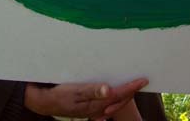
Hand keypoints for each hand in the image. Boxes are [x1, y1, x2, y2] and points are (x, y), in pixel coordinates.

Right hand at [24, 78, 148, 119]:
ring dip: (125, 95)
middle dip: (132, 91)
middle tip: (142, 80)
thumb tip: (110, 90)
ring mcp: (94, 110)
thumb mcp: (75, 90)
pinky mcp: (89, 108)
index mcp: (96, 103)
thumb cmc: (59, 94)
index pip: (119, 95)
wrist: (46, 103)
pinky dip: (115, 98)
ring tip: (132, 85)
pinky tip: (116, 94)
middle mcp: (98, 108)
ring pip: (115, 103)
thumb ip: (92, 90)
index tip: (144, 80)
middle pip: (120, 101)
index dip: (132, 87)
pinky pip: (107, 104)